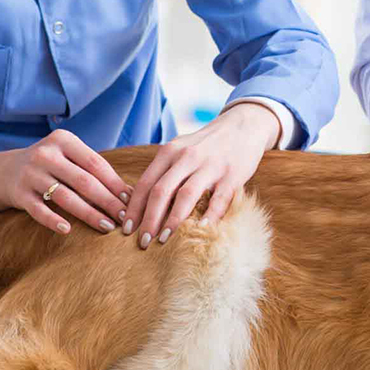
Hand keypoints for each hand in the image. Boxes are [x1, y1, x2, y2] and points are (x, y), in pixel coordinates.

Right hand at [0, 129, 131, 237]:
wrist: (6, 170)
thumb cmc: (52, 164)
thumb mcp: (68, 156)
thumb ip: (93, 168)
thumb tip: (129, 192)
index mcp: (63, 140)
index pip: (95, 163)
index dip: (115, 183)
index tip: (130, 200)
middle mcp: (46, 154)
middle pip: (84, 181)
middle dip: (107, 201)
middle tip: (124, 218)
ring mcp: (30, 174)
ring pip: (65, 197)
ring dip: (88, 214)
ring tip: (106, 226)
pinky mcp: (18, 194)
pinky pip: (39, 210)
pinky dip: (53, 220)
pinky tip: (68, 230)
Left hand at [123, 102, 279, 248]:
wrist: (243, 126)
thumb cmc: (206, 145)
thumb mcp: (181, 149)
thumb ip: (165, 172)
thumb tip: (141, 206)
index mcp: (171, 151)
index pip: (146, 183)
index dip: (134, 209)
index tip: (126, 230)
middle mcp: (188, 156)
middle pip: (161, 191)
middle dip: (149, 220)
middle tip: (143, 242)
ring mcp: (211, 165)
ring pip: (186, 196)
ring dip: (173, 221)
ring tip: (164, 241)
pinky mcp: (232, 175)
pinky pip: (218, 200)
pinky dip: (208, 218)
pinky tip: (199, 232)